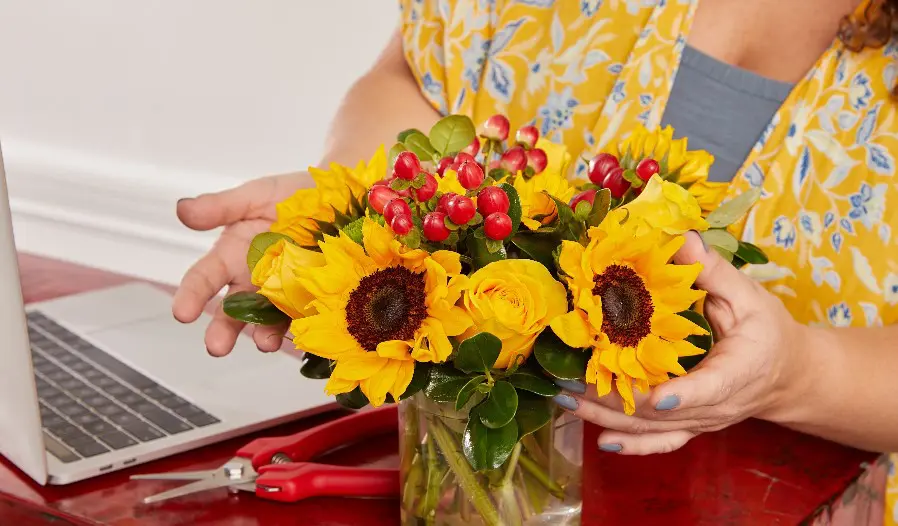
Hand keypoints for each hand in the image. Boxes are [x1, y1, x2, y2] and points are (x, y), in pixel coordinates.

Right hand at [173, 173, 309, 355]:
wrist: (341, 198)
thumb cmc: (290, 197)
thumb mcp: (255, 196)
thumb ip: (221, 207)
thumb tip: (181, 209)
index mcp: (231, 254)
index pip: (204, 279)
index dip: (191, 296)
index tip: (182, 313)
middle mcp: (253, 280)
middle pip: (231, 311)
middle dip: (223, 329)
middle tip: (216, 346)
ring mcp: (283, 293)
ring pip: (267, 320)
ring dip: (264, 335)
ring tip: (265, 343)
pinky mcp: (312, 299)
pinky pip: (304, 317)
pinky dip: (302, 326)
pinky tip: (302, 331)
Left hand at [555, 231, 810, 454]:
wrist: (786, 374)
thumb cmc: (767, 330)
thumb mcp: (749, 296)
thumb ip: (714, 271)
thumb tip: (681, 238)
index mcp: (739, 370)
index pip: (710, 388)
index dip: (682, 395)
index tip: (655, 397)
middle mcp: (718, 405)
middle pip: (663, 412)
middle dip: (615, 398)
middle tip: (569, 380)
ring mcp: (701, 420)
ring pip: (651, 428)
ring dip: (606, 416)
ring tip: (565, 398)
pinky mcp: (690, 426)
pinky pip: (660, 442)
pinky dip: (632, 444)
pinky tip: (601, 440)